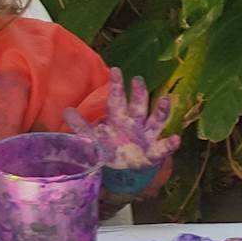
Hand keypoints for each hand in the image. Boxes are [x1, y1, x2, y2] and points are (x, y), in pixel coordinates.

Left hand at [64, 68, 180, 170]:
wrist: (124, 169)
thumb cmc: (109, 148)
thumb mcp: (93, 140)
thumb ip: (81, 126)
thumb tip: (66, 110)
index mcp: (119, 119)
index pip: (117, 100)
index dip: (117, 87)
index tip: (116, 71)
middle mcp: (135, 123)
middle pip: (138, 106)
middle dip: (138, 93)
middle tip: (138, 80)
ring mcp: (146, 136)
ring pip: (155, 121)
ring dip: (161, 111)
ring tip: (166, 100)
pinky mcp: (154, 152)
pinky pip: (164, 147)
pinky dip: (170, 143)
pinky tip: (176, 138)